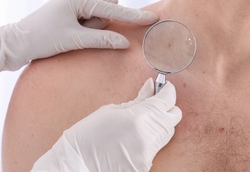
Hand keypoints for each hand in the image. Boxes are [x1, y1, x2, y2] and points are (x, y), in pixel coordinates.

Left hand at [0, 0, 157, 78]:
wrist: (17, 42)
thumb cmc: (42, 39)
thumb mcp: (75, 40)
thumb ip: (102, 39)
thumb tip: (125, 42)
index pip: (113, 9)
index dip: (133, 15)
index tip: (152, 18)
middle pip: (107, 7)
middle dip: (103, 22)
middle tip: (83, 33)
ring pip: (99, 11)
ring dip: (94, 25)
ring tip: (74, 33)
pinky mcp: (70, 6)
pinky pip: (90, 14)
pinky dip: (88, 24)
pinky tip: (72, 31)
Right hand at [31, 78, 181, 171]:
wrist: (76, 166)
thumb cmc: (87, 137)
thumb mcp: (110, 111)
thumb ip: (137, 100)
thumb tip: (151, 86)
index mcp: (138, 118)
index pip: (167, 100)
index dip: (167, 91)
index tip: (164, 87)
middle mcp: (147, 136)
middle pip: (173, 117)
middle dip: (166, 107)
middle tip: (154, 101)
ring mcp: (148, 153)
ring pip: (167, 132)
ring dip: (159, 122)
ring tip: (142, 119)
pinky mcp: (146, 165)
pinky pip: (156, 146)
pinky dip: (150, 138)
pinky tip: (136, 135)